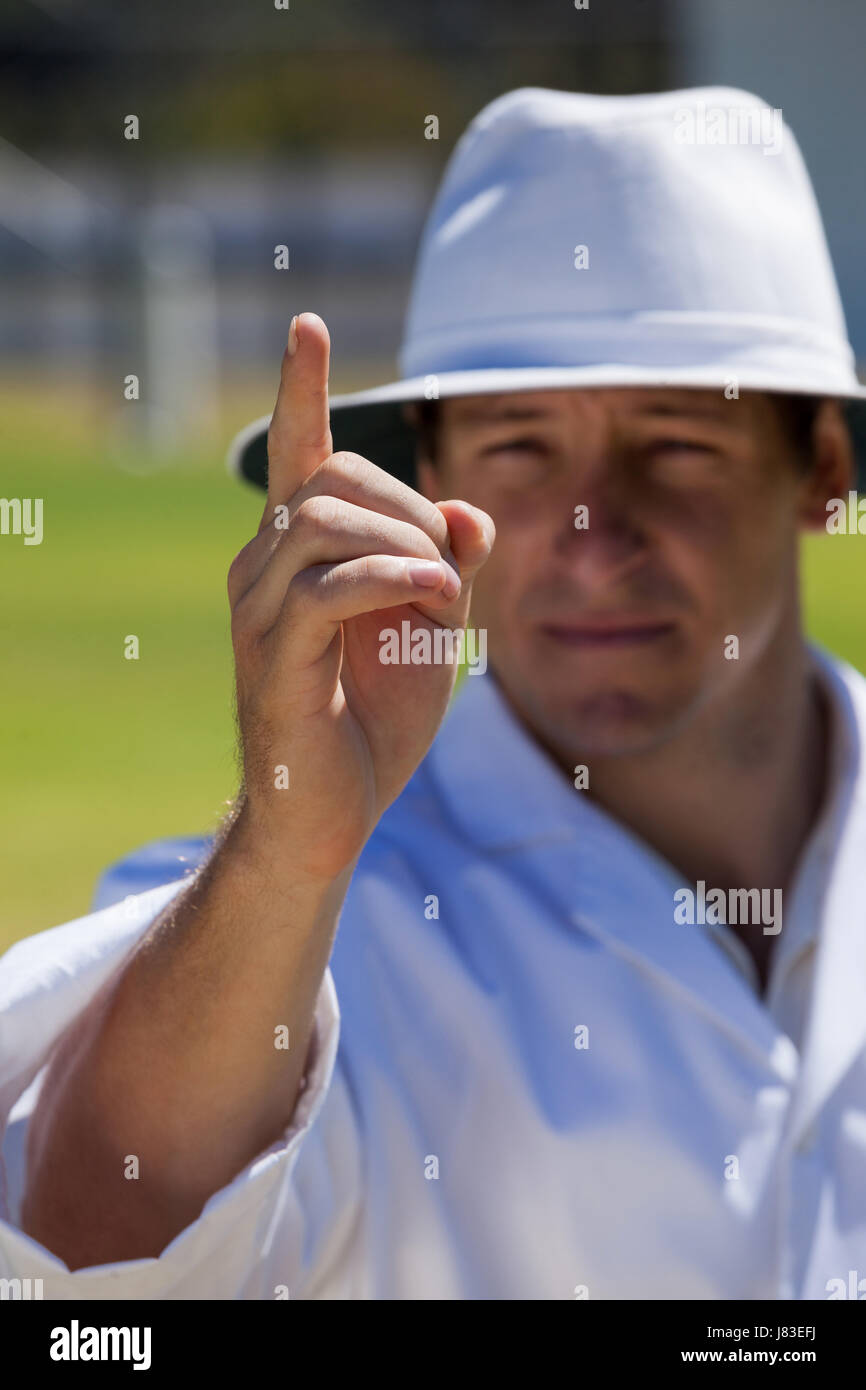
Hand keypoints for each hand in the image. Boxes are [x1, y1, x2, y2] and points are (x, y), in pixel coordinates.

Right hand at [227, 313, 494, 880]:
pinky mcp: (270, 655)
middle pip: (332, 478)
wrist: (335, 812)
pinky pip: (326, 584)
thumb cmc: (375, 719)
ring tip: (443, 593)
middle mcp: (262, 567)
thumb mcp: (430, 629)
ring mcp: (257, 610)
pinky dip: (393, 579)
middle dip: (408, 505)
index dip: (303, 386)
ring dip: (405, 543)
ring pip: (324, 521)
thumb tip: (470, 510)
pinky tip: (436, 599)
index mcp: (298, 553)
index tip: (310, 324)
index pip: (297, 452)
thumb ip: (446, 565)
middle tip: (449, 568)